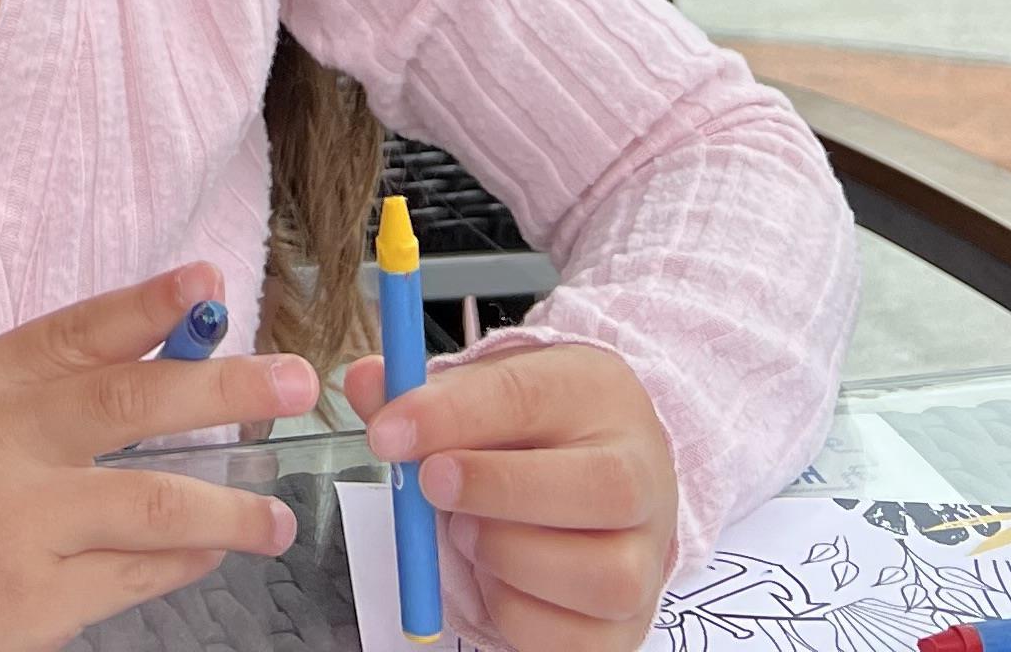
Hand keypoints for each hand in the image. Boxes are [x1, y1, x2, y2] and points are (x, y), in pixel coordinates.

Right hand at [0, 262, 318, 651]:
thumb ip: (69, 377)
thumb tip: (187, 343)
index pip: (80, 332)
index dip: (150, 304)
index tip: (210, 282)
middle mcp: (7, 448)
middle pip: (129, 406)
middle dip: (223, 388)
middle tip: (292, 383)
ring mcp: (22, 526)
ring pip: (152, 506)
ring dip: (229, 510)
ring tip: (276, 521)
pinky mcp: (36, 599)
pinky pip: (136, 575)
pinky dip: (184, 560)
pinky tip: (209, 551)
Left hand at [361, 340, 676, 651]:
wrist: (605, 474)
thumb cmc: (534, 432)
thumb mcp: (484, 389)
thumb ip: (420, 392)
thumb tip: (365, 384)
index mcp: (597, 394)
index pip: (530, 397)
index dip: (450, 416)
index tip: (387, 433)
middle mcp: (642, 475)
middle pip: (603, 488)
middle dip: (498, 491)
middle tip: (433, 487)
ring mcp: (646, 556)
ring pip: (601, 577)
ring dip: (510, 560)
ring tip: (469, 535)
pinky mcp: (627, 624)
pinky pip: (572, 640)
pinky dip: (515, 616)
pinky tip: (495, 580)